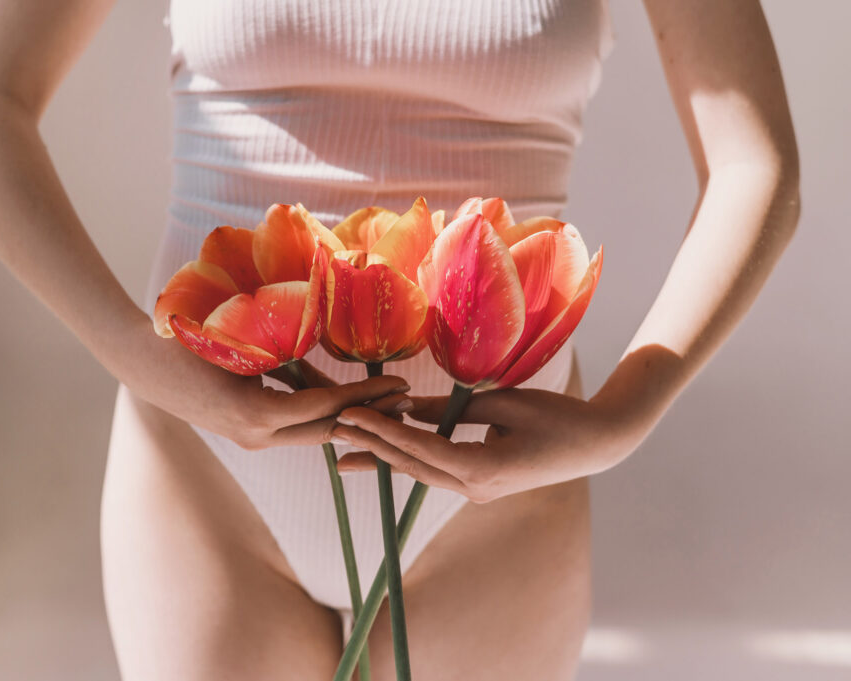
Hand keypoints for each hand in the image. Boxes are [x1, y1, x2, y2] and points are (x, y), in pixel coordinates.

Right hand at [119, 314, 411, 449]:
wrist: (139, 362)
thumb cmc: (186, 341)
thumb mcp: (238, 342)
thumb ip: (282, 350)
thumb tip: (329, 339)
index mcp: (258, 415)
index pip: (326, 407)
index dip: (366, 396)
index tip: (399, 383)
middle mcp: (258, 436)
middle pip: (326, 429)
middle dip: (368, 415)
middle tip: (404, 399)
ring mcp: (251, 439)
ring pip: (311, 429)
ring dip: (347, 414)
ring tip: (384, 398)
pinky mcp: (246, 432)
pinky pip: (292, 423)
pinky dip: (319, 410)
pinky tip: (342, 396)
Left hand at [330, 386, 647, 502]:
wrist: (597, 443)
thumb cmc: (556, 416)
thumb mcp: (501, 402)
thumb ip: (451, 408)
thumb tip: (405, 405)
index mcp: (483, 469)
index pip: (421, 450)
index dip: (384, 431)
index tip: (353, 415)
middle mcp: (476, 488)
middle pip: (413, 466)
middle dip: (372, 447)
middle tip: (333, 431)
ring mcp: (479, 492)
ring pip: (421, 473)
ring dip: (383, 458)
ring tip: (343, 451)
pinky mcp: (481, 486)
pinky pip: (436, 471)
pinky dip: (408, 459)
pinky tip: (381, 453)